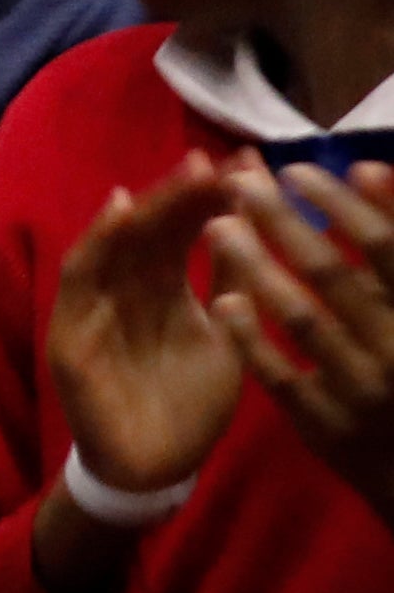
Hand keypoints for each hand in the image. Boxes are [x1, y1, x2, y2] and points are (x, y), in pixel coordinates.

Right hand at [46, 156, 249, 499]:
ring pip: (115, 243)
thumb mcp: (226, 337)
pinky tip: (118, 212)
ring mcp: (94, 307)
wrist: (156, 467)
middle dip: (180, 193)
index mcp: (164, 288)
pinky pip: (79, 278)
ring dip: (145, 207)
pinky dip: (96, 243)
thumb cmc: (191, 405)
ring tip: (181, 177)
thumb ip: (232, 284)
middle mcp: (126, 288)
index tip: (244, 164)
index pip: (182, 230)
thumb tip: (247, 220)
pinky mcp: (70, 331)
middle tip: (214, 162)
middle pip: (149, 228)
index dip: (208, 196)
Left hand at [207, 159, 393, 521]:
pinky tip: (224, 300)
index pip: (389, 250)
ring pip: (302, 320)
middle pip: (335, 275)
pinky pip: (280, 376)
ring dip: (257, 268)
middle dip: (285, 224)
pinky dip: (253, 337)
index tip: (304, 168)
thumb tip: (372, 170)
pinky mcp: (324, 424)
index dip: (349, 205)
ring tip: (216, 225)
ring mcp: (361, 390)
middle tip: (240, 182)